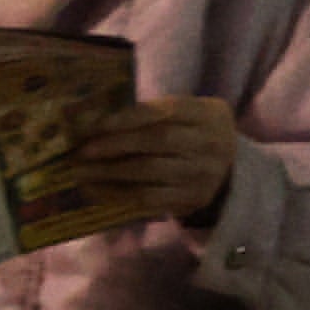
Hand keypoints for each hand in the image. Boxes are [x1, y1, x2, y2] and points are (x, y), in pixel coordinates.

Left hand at [83, 94, 244, 224]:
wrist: (229, 170)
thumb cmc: (191, 135)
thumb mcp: (184, 115)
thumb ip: (151, 113)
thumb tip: (91, 121)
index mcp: (207, 114)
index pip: (165, 112)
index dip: (128, 117)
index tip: (96, 125)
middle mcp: (211, 142)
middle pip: (158, 140)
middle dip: (115, 144)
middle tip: (82, 150)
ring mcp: (204, 173)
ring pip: (150, 170)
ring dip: (110, 171)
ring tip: (81, 171)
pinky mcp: (193, 198)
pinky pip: (149, 197)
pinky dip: (118, 193)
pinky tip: (95, 189)